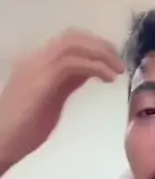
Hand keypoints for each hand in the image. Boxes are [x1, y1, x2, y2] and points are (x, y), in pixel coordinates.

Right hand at [0, 29, 122, 169]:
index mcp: (38, 63)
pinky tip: (108, 78)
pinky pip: (74, 62)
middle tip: (119, 63)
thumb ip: (68, 83)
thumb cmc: (22, 130)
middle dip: (101, 45)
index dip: (94, 46)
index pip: (69, 42)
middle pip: (73, 36)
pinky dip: (96, 66)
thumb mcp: (51, 100)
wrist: (0, 142)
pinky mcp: (42, 80)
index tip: (112, 60)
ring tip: (118, 69)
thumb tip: (90, 73)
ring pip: (74, 44)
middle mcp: (37, 59)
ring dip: (101, 53)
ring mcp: (38, 67)